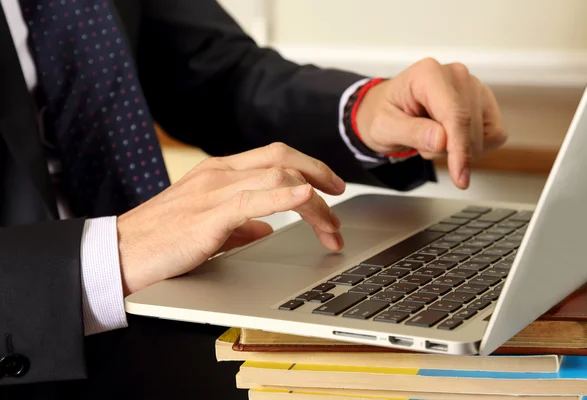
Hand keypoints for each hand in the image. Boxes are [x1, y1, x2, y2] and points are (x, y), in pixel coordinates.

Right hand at [117, 143, 345, 294]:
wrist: (119, 254)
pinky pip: (253, 199)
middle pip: (283, 157)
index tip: (330, 186)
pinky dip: (285, 196)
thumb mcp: (208, 227)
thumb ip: (240, 226)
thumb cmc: (161, 241)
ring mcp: (213, 190)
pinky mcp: (207, 215)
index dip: (308, 166)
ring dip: (315, 202)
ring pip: (278, 176)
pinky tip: (307, 198)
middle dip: (321, 175)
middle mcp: (219, 173)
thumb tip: (267, 231)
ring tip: (332, 227)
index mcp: (219, 173)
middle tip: (341, 199)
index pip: (274, 157)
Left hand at [355, 58, 506, 188]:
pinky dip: (473, 146)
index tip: (459, 175)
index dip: (459, 148)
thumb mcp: (383, 128)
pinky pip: (494, 135)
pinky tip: (450, 138)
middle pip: (469, 126)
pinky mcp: (485, 103)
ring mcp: (474, 87)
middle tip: (422, 145)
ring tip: (432, 138)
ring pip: (483, 134)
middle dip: (448, 150)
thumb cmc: (385, 113)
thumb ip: (411, 133)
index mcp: (428, 74)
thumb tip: (441, 139)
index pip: (455, 114)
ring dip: (458, 148)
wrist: (388, 109)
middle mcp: (456, 75)